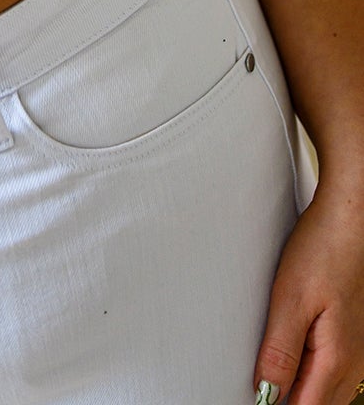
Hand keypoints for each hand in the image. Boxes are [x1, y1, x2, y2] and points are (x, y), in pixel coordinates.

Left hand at [254, 184, 363, 403]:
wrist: (352, 219)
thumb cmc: (324, 248)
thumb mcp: (291, 298)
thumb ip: (280, 351)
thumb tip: (266, 394)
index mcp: (337, 360)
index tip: (251, 398)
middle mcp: (353, 364)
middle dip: (286, 402)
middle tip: (255, 388)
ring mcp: (356, 353)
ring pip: (326, 393)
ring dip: (298, 392)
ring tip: (266, 377)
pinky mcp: (351, 338)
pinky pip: (331, 374)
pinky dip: (309, 376)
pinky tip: (291, 361)